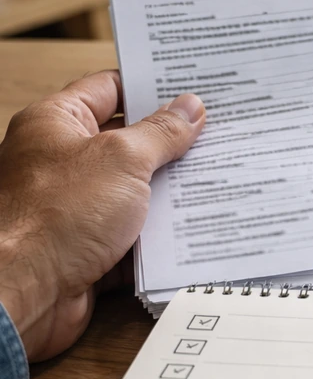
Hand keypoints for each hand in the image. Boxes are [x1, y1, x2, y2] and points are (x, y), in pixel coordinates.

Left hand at [0, 70, 204, 361]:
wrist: (25, 291)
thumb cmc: (55, 217)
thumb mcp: (122, 159)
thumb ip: (161, 133)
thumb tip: (189, 109)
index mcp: (57, 123)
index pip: (110, 89)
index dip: (151, 86)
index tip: (194, 88)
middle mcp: (63, 162)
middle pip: (129, 141)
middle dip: (173, 142)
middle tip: (219, 133)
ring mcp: (78, 206)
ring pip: (138, 190)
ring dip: (173, 190)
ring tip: (220, 176)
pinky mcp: (92, 247)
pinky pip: (138, 233)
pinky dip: (165, 234)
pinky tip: (200, 225)